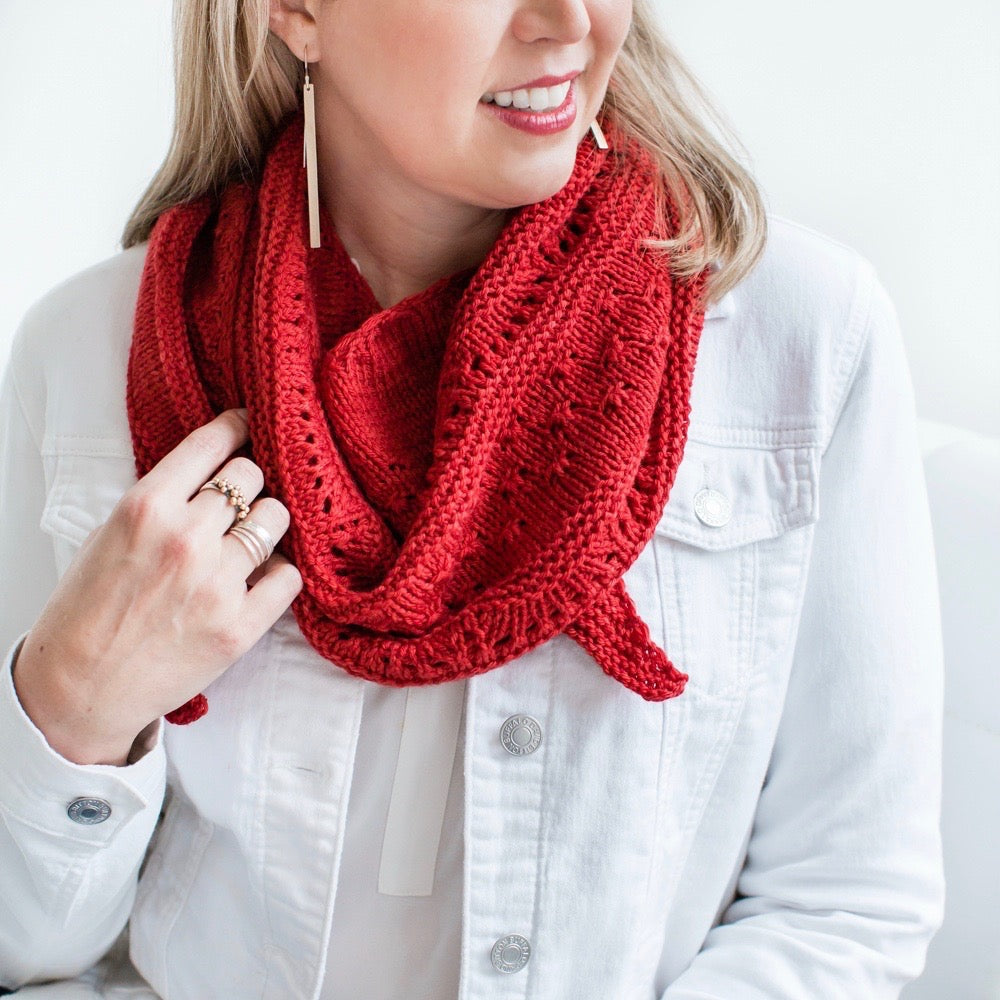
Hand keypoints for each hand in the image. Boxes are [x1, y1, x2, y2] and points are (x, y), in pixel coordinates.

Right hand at [12, 409, 302, 765]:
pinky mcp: (240, 625)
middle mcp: (186, 539)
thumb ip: (163, 502)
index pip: (213, 444)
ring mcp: (217, 583)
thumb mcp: (110, 535)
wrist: (80, 689)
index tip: (249, 425)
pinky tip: (258, 579)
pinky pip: (289, 575)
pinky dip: (278, 572)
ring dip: (267, 525)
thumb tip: (213, 475)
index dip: (238, 427)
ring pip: (276, 520)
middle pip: (252, 477)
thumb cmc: (88, 611)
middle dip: (251, 483)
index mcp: (146, 508)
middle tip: (242, 500)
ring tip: (249, 541)